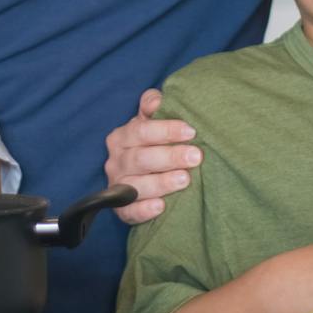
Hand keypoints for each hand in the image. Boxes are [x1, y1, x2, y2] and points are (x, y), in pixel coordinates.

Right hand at [103, 89, 199, 224]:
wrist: (141, 176)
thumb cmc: (150, 145)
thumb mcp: (150, 122)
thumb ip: (152, 106)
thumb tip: (157, 100)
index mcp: (122, 138)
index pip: (141, 131)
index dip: (166, 130)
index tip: (191, 131)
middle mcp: (116, 161)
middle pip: (140, 159)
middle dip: (170, 157)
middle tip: (196, 157)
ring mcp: (118, 186)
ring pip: (136, 185)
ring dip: (161, 183)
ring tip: (185, 179)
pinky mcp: (122, 210)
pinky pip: (129, 212)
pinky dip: (144, 210)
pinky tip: (161, 206)